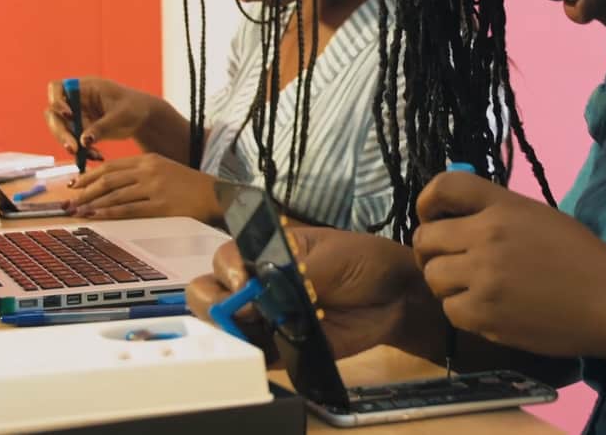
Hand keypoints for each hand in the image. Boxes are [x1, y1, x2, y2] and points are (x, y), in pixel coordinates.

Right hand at [43, 77, 157, 158]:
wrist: (144, 118)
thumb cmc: (135, 107)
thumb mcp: (121, 115)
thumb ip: (102, 127)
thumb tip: (83, 140)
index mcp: (85, 87)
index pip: (57, 88)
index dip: (56, 101)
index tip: (69, 115)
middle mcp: (76, 101)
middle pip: (54, 114)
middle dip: (61, 132)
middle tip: (74, 148)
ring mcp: (77, 116)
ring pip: (61, 130)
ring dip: (71, 144)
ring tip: (91, 155)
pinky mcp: (81, 130)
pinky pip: (73, 142)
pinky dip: (82, 151)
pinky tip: (97, 156)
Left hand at [67, 153, 221, 222]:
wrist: (214, 194)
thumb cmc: (188, 184)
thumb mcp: (163, 169)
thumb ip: (140, 172)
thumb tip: (111, 182)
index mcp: (148, 160)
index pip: (111, 166)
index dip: (89, 175)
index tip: (74, 184)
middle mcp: (149, 171)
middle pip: (108, 180)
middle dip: (85, 191)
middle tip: (70, 201)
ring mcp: (154, 188)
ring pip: (115, 195)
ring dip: (93, 204)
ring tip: (78, 211)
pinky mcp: (160, 206)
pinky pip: (129, 210)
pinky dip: (110, 213)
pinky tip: (98, 216)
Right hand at [187, 229, 441, 359]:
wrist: (395, 296)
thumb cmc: (363, 262)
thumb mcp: (331, 255)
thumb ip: (296, 272)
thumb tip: (259, 292)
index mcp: (266, 251)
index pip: (226, 257)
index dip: (226, 268)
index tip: (242, 280)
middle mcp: (257, 283)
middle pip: (210, 292)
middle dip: (214, 301)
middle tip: (243, 309)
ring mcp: (266, 316)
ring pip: (224, 326)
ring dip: (229, 329)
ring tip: (257, 327)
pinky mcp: (281, 346)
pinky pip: (254, 353)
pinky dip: (252, 354)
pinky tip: (267, 347)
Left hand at [414, 172, 605, 357]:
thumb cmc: (581, 257)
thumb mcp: (538, 217)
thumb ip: (496, 212)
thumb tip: (455, 217)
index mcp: (503, 206)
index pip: (444, 186)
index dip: (428, 202)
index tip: (432, 217)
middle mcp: (487, 236)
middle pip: (426, 238)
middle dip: (432, 250)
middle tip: (448, 261)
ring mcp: (484, 277)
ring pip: (433, 277)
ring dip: (446, 283)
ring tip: (471, 287)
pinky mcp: (485, 315)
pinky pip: (450, 310)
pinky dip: (462, 311)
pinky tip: (486, 308)